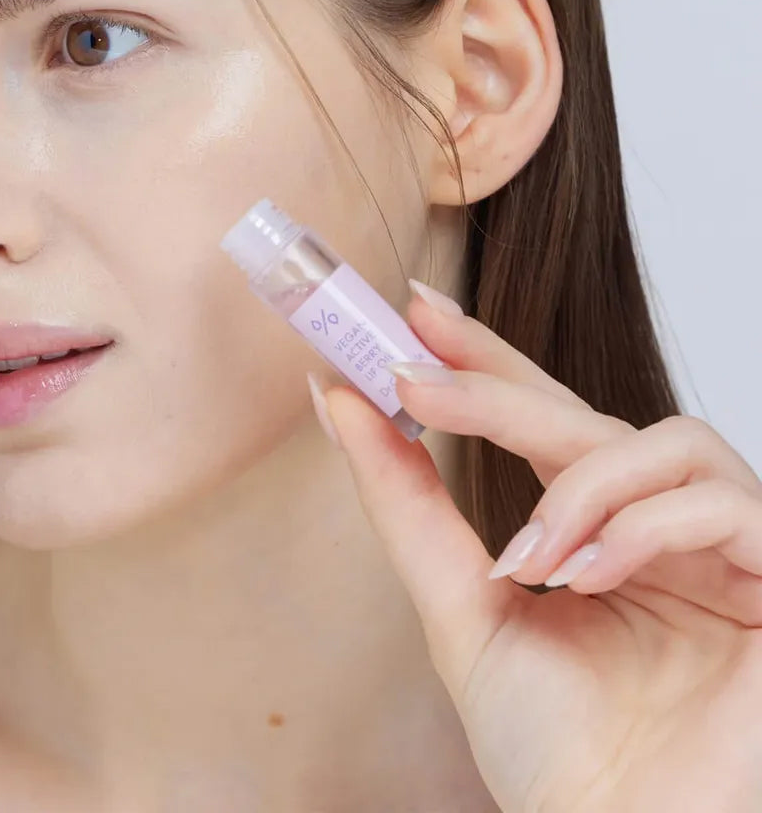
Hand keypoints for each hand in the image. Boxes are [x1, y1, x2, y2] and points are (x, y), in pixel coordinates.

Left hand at [319, 283, 761, 812]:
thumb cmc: (557, 751)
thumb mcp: (463, 606)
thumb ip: (408, 503)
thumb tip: (338, 402)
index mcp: (596, 531)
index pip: (541, 416)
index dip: (484, 357)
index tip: (411, 309)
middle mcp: (662, 528)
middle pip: (588, 414)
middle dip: (494, 387)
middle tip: (409, 376)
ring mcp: (727, 552)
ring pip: (666, 444)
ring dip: (578, 486)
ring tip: (527, 556)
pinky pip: (723, 504)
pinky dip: (642, 527)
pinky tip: (588, 575)